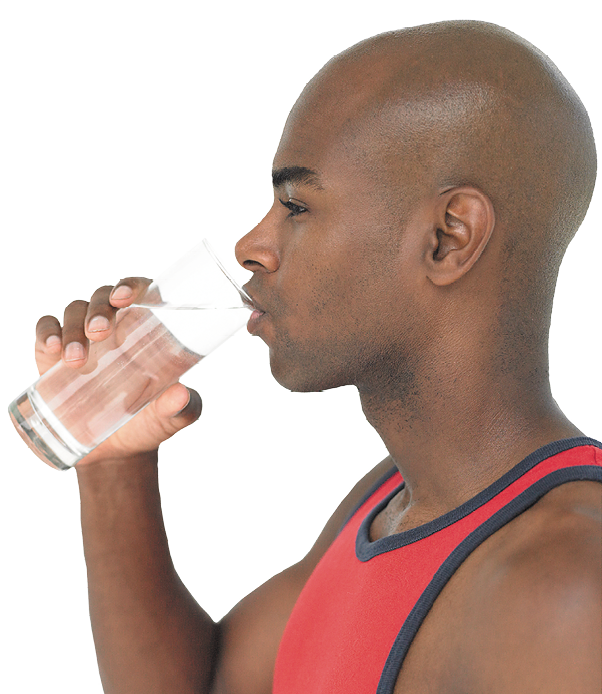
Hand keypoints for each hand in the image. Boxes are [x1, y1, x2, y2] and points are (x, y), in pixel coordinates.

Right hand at [34, 278, 202, 466]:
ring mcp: (85, 337)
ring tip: (75, 360)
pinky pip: (47, 329)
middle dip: (99, 309)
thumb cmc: (152, 422)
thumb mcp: (173, 417)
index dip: (132, 284)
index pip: (142, 291)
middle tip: (98, 333)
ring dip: (72, 327)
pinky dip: (47, 332)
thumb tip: (180, 394)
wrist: (117, 450)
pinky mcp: (56, 353)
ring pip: (75, 311)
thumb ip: (183, 408)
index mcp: (149, 329)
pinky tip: (51, 348)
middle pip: (104, 297)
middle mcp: (117, 325)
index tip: (124, 297)